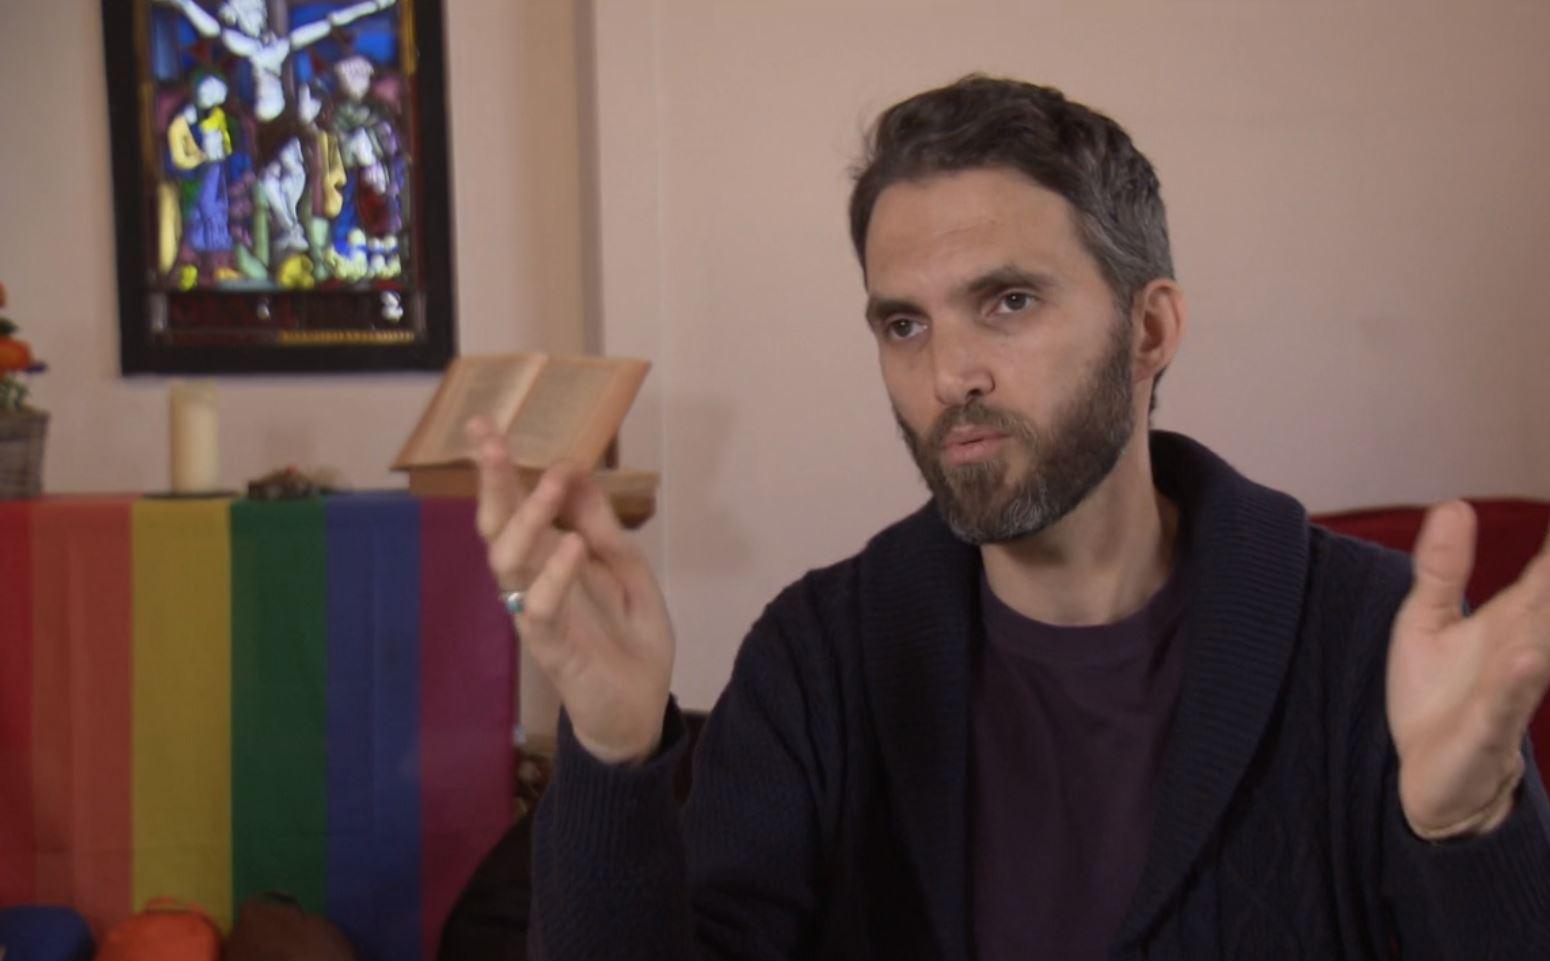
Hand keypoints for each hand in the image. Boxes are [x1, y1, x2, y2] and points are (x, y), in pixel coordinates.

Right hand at [468, 417, 674, 764]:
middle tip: (488, 438)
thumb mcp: (624, 566)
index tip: (486, 422)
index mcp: (547, 559)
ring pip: (507, 562)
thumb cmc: (628, 636)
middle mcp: (531, 582)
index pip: (513, 506)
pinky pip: (538, 609)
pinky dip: (554, 575)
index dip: (498, 467)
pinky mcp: (551, 648)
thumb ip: (599, 523)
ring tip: (550, 482)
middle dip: (491, 481)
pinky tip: (572, 546)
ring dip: (527, 518)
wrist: (641, 707)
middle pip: (495, 526)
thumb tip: (575, 470)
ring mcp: (536, 614)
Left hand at [1387, 501, 1549, 838]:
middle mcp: (1528, 647)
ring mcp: (1513, 688)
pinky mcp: (1488, 728)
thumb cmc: (1436, 696)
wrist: (1428, 777)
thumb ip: (1443, 567)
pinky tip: (1527, 657)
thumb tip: (1454, 503)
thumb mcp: (1426, 620)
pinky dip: (1519, 681)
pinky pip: (1508, 703)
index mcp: (1516, 617)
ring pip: (1547, 648)